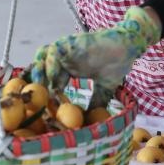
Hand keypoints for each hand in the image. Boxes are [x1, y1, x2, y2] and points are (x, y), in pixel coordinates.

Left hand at [28, 6, 160, 106]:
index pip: (49, 82)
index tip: (45, 110)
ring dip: (39, 73)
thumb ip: (96, 102)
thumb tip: (92, 121)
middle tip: (35, 101)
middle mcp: (63, 61)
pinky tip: (51, 78)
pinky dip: (49, 64)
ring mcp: (65, 51)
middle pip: (40, 70)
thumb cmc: (116, 65)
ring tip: (39, 90)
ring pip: (42, 59)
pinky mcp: (68, 43)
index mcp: (69, 70)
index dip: (45, 95)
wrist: (128, 47)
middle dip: (36, 84)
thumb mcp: (104, 89)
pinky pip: (53, 52)